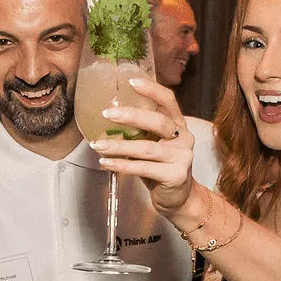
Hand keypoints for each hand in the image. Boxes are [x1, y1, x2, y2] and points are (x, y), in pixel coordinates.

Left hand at [90, 75, 197, 215]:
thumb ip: (140, 131)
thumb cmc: (160, 166)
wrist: (178, 198)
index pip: (168, 100)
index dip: (152, 89)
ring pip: (146, 148)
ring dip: (118, 146)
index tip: (131, 82)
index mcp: (179, 124)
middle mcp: (184, 137)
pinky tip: (105, 163)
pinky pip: (144, 168)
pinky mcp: (175, 175)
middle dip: (131, 116)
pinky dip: (122, 165)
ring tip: (97, 144)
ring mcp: (182, 157)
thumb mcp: (153, 143)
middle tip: (107, 113)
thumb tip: (108, 116)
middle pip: (158, 122)